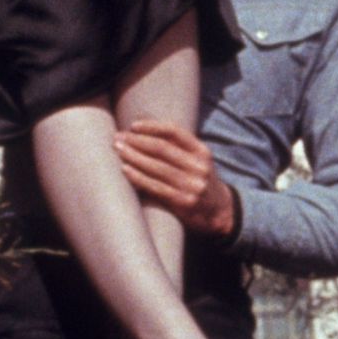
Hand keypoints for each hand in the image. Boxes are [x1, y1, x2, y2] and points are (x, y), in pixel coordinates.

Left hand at [114, 118, 236, 239]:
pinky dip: (138, 177)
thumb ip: (179, 148)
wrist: (219, 212)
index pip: (174, 132)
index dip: (152, 127)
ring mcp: (192, 185)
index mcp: (202, 152)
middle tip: (118, 138)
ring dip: (133, 157)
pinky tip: (125, 169)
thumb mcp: (198, 161)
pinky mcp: (184, 202)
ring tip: (118, 150)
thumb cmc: (199, 181)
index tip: (133, 126)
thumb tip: (142, 132)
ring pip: (157, 167)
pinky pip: (155, 187)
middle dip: (137, 141)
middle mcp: (198, 167)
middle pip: (162, 149)